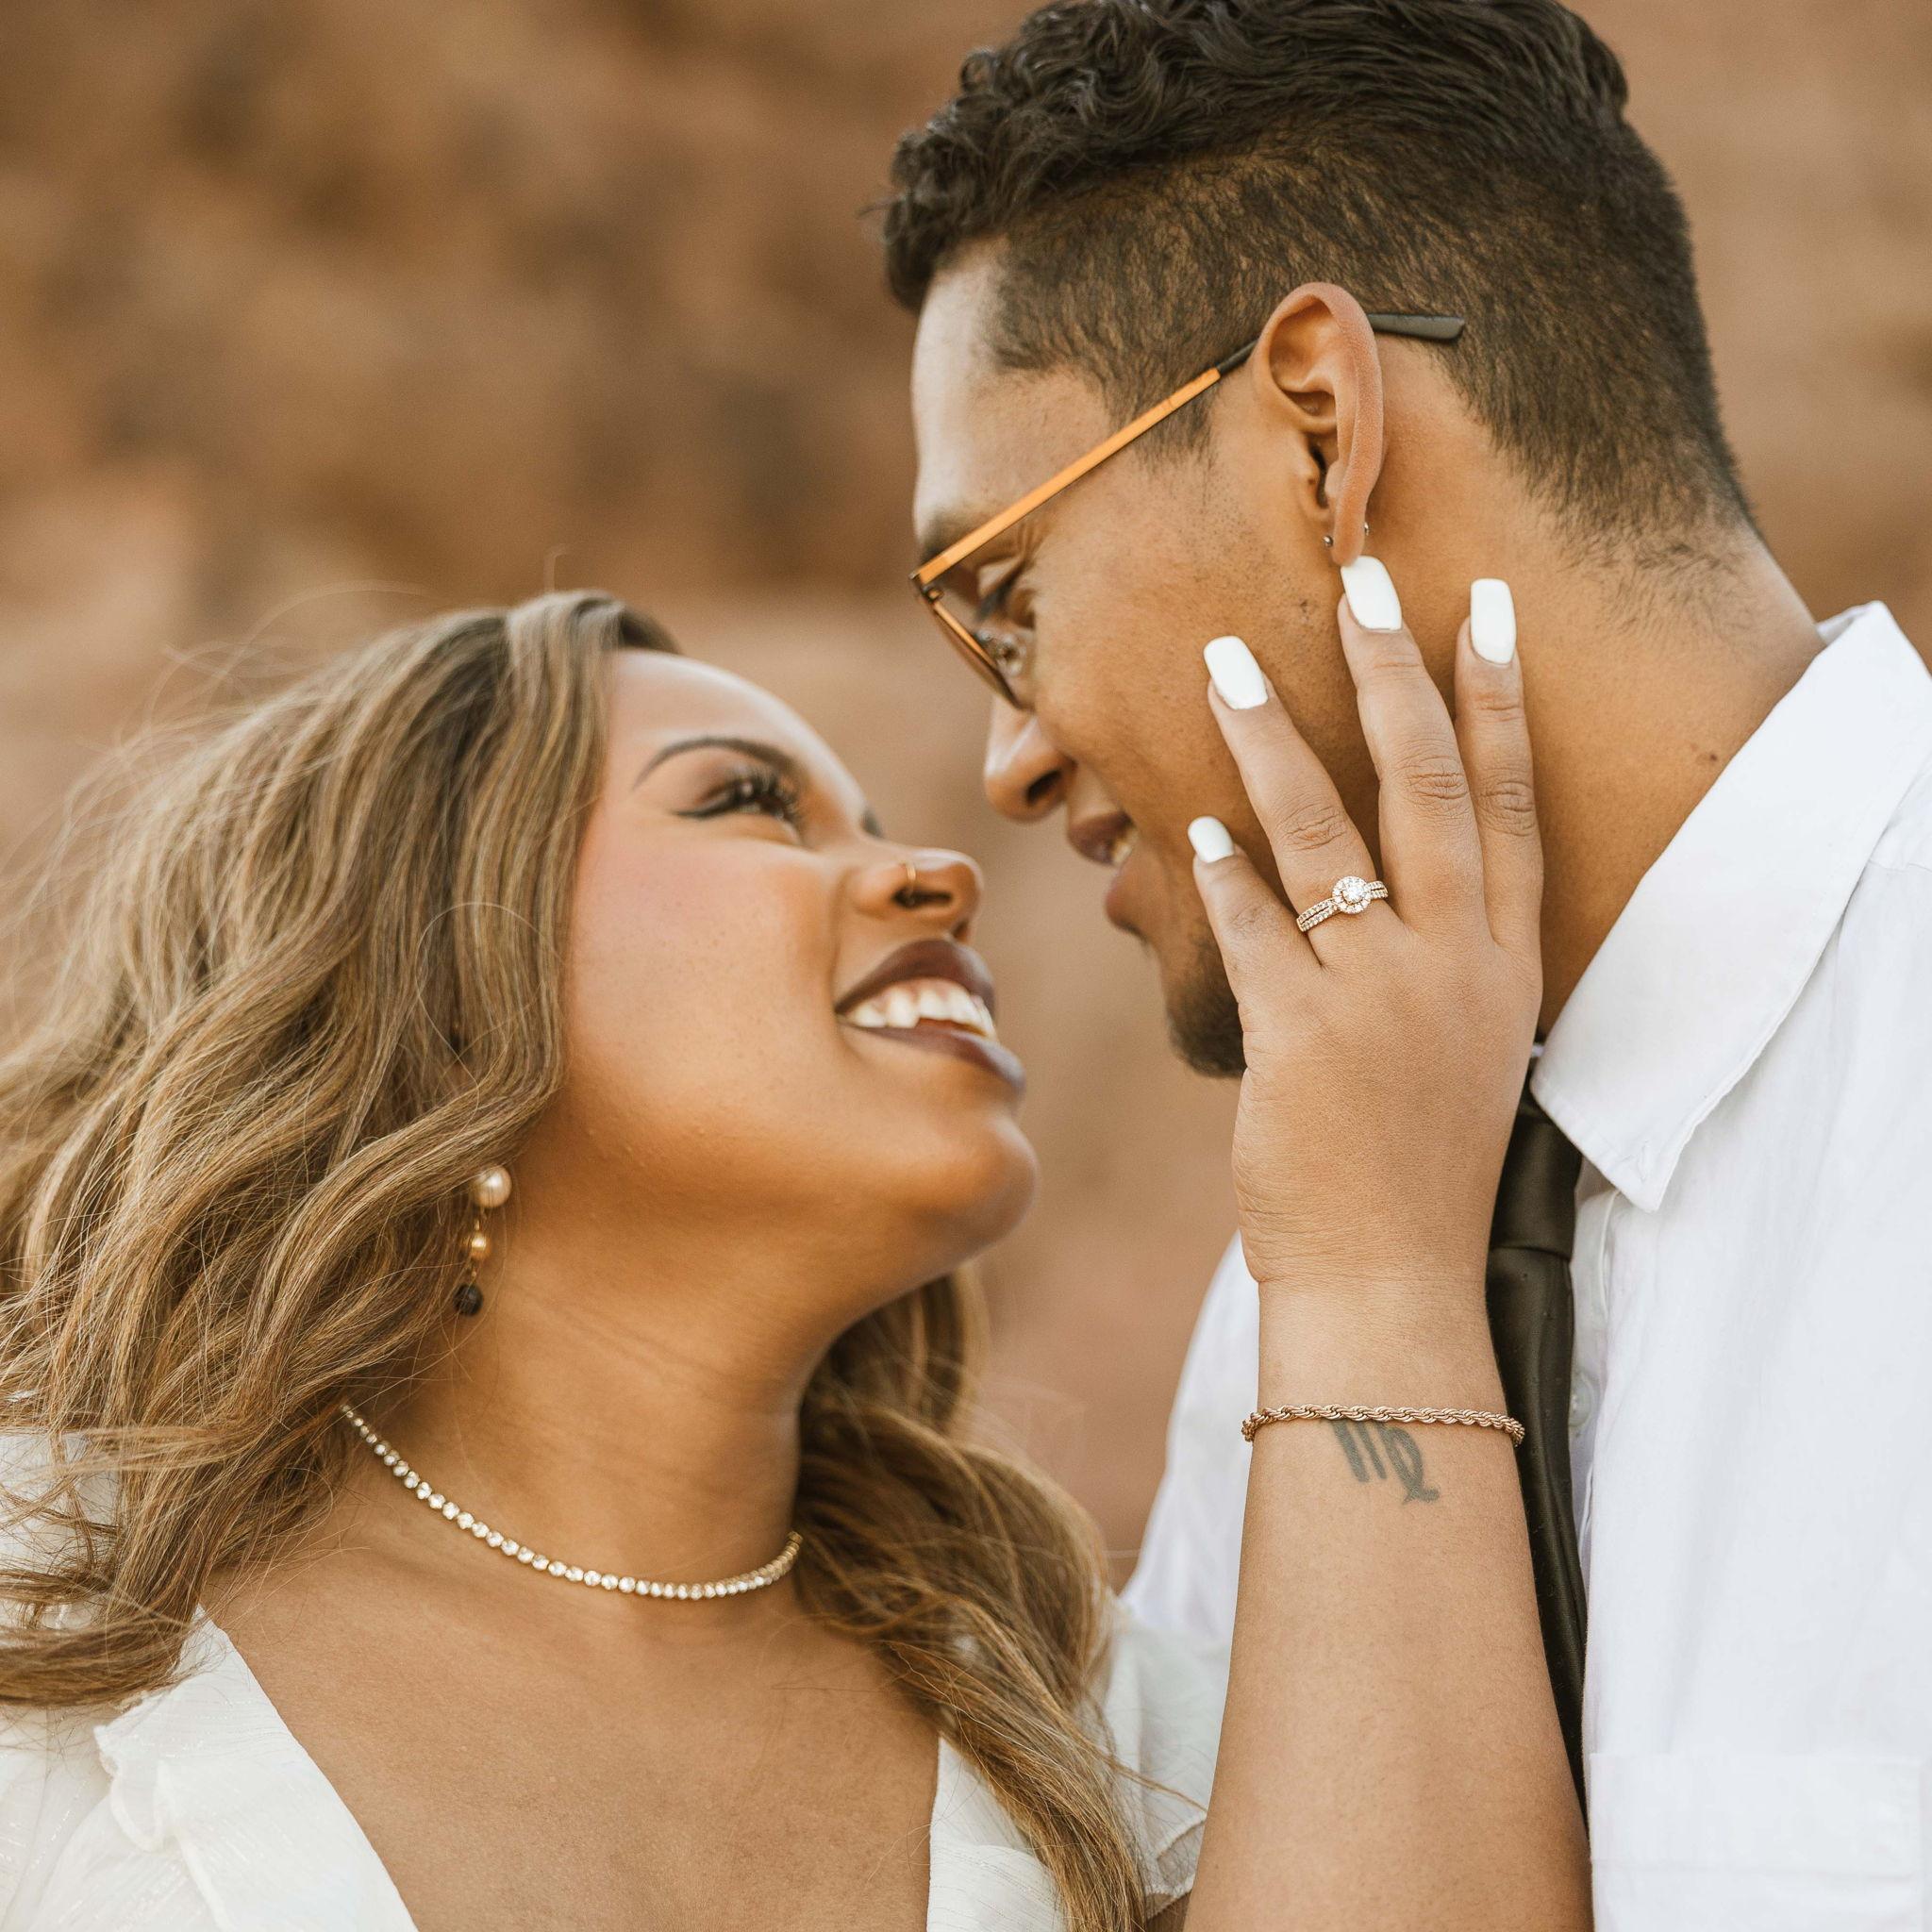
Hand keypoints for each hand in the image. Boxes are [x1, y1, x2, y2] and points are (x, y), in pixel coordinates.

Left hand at [1190, 569, 1540, 1305]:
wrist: (1391, 1279)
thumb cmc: (1416, 1164)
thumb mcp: (1461, 1047)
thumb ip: (1435, 956)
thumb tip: (1361, 878)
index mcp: (1506, 964)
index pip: (1514, 803)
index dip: (1499, 699)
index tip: (1485, 606)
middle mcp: (1457, 967)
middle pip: (1433, 788)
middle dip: (1394, 673)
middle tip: (1360, 579)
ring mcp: (1385, 1000)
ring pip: (1330, 838)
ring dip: (1274, 741)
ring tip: (1224, 665)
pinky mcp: (1304, 1040)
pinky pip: (1257, 931)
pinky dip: (1225, 875)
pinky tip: (1194, 826)